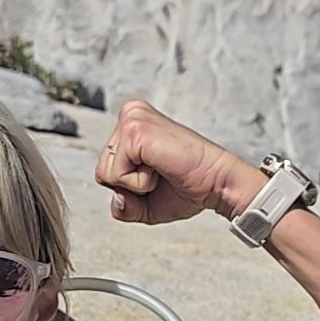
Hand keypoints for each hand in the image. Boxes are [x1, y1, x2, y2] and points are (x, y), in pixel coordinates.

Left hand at [94, 100, 257, 225]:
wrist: (217, 183)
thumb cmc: (187, 189)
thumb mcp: (145, 204)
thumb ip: (122, 206)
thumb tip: (115, 199)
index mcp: (131, 124)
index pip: (105, 169)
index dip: (129, 187)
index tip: (159, 175)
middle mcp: (129, 114)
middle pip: (102, 171)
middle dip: (130, 187)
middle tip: (162, 174)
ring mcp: (131, 118)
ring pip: (105, 173)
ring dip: (135, 184)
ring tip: (162, 169)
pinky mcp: (134, 130)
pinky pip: (116, 174)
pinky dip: (139, 183)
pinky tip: (161, 167)